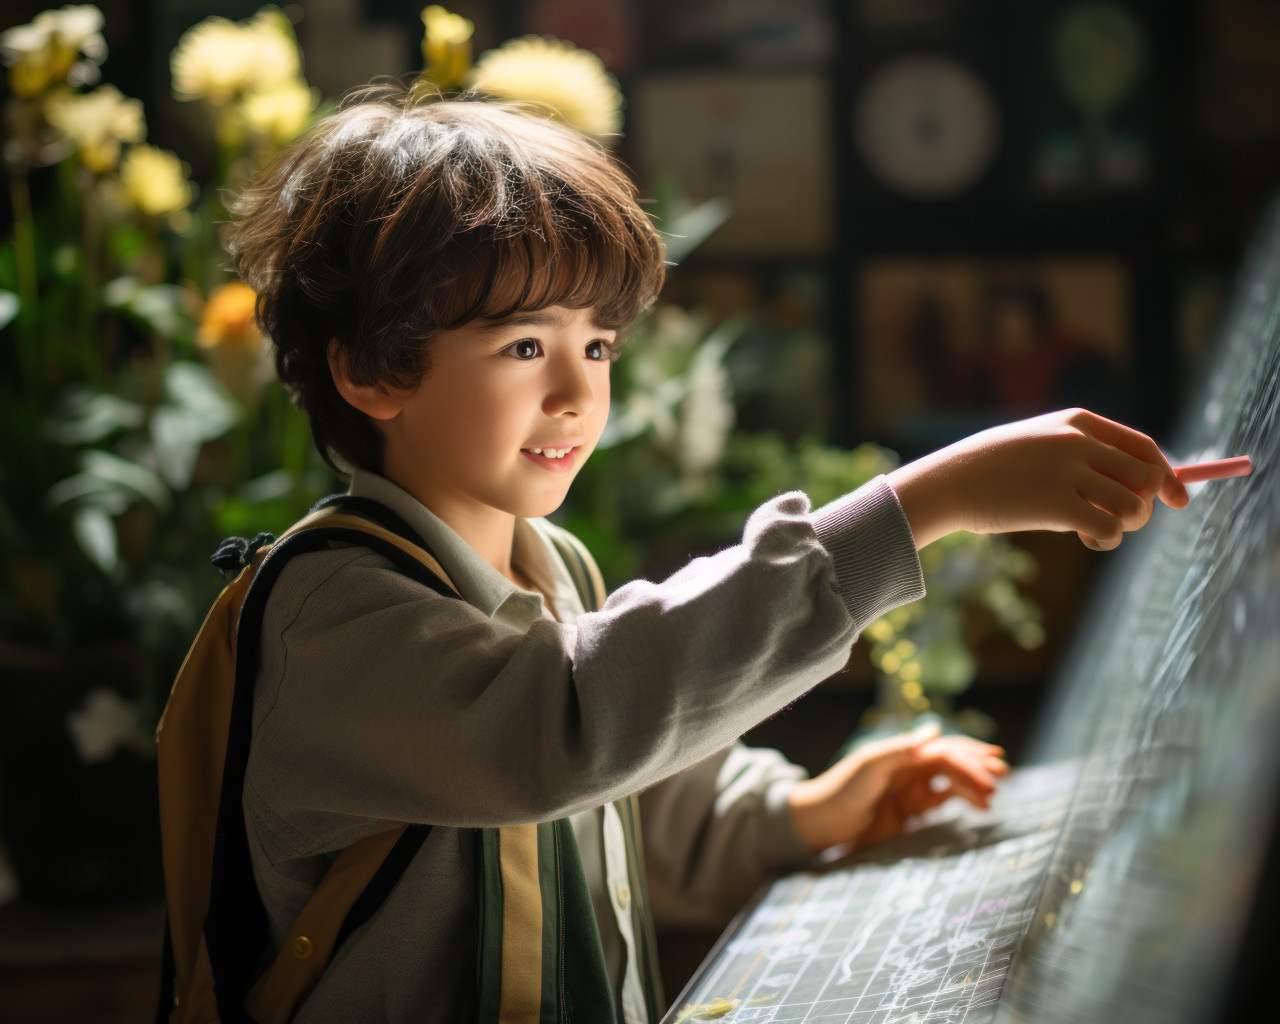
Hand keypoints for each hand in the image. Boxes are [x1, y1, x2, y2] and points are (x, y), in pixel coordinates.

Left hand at [787, 723, 1007, 853]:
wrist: (820, 823)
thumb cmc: (841, 790)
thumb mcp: (869, 766)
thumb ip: (901, 749)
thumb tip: (936, 729)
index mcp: (902, 754)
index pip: (944, 751)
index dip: (970, 756)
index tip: (994, 765)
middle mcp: (909, 768)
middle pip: (951, 764)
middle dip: (977, 768)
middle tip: (1002, 778)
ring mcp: (910, 789)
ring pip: (951, 782)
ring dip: (973, 786)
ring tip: (992, 799)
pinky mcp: (910, 811)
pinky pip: (942, 801)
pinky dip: (962, 801)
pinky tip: (978, 807)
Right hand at [887, 408, 1189, 550]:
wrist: (947, 482)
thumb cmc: (990, 469)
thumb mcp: (1037, 444)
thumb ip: (1080, 454)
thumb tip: (1133, 485)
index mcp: (1077, 422)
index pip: (1143, 446)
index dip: (1167, 475)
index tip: (1177, 499)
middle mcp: (1078, 442)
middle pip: (1145, 475)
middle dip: (1145, 503)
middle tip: (1124, 520)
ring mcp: (1069, 472)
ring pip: (1132, 504)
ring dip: (1126, 524)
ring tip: (1096, 529)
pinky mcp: (1058, 506)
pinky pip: (1110, 527)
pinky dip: (1108, 539)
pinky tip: (1086, 538)